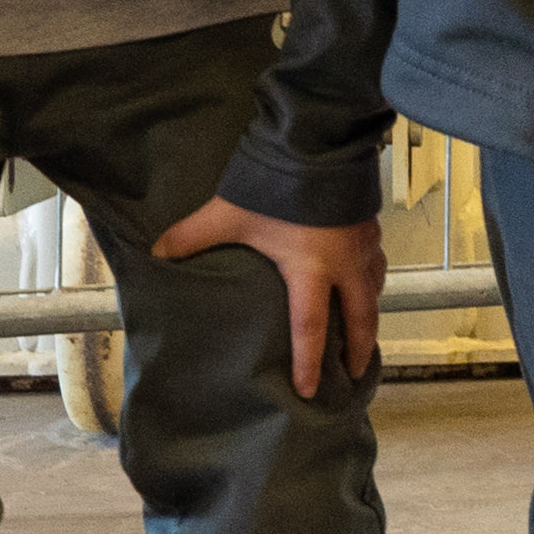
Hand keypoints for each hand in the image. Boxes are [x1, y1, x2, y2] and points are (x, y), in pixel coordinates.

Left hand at [150, 197, 383, 393]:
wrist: (318, 143)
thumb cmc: (276, 186)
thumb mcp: (229, 215)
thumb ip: (193, 236)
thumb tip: (156, 253)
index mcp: (310, 270)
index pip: (310, 327)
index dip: (308, 362)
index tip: (308, 391)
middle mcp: (344, 264)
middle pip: (361, 317)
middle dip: (359, 348)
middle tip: (354, 373)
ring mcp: (363, 243)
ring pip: (374, 288)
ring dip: (369, 312)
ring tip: (364, 328)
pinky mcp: (370, 223)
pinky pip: (376, 262)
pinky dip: (373, 278)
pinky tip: (366, 276)